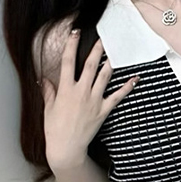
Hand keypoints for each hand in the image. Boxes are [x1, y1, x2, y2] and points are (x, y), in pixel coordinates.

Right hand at [40, 29, 137, 167]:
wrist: (66, 148)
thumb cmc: (54, 129)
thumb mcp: (48, 108)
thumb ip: (48, 92)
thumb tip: (45, 80)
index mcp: (65, 89)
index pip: (67, 62)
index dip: (71, 45)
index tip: (76, 33)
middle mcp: (80, 92)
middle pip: (90, 65)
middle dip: (96, 49)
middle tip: (102, 37)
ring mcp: (93, 100)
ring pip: (104, 76)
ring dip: (110, 62)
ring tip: (115, 50)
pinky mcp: (103, 110)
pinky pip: (118, 96)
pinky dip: (127, 87)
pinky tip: (135, 78)